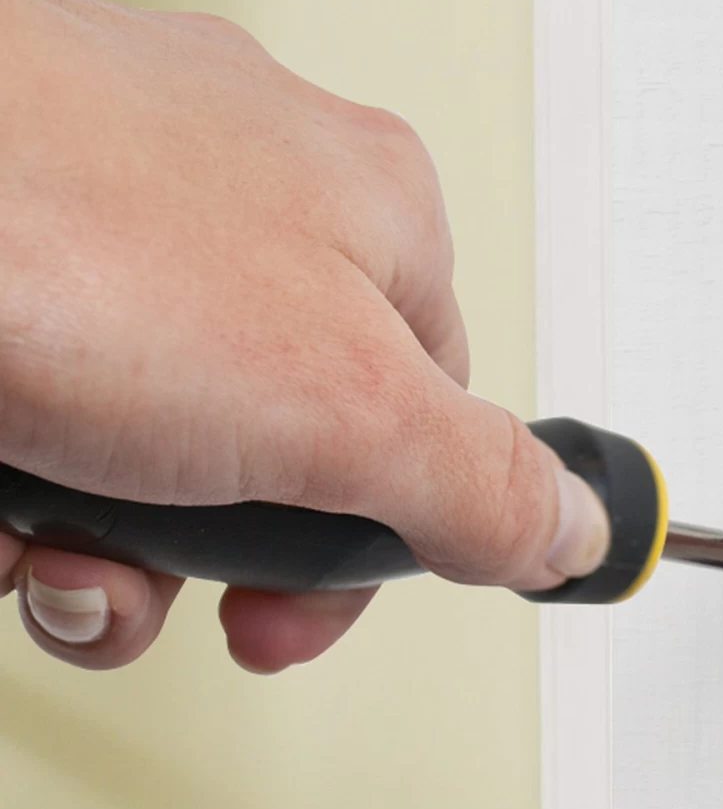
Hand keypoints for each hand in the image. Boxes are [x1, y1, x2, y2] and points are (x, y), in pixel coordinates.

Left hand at [0, 0, 607, 671]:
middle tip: (201, 601)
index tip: (315, 608)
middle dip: (228, 559)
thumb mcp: (342, 409)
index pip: (436, 415)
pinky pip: (59, 413)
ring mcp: (117, 219)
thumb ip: (483, 485)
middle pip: (291, 445)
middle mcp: (250, 200)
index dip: (378, 544)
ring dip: (116, 546)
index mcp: (374, 214)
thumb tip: (579, 531)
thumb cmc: (65, 237)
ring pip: (163, 444)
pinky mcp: (13, 258)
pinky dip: (32, 491)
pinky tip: (7, 498)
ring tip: (66, 550)